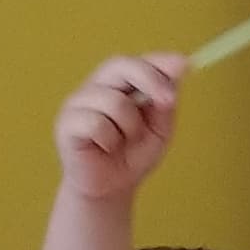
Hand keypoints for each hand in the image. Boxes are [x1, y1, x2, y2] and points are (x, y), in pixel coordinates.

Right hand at [53, 55, 184, 202]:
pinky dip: (111, 140)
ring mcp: (78, 103)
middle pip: (119, 65)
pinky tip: (106, 148)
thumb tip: (178, 68)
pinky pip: (97, 123)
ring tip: (124, 141)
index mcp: (118, 85)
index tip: (183, 65)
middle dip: (150, 80)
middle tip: (168, 102)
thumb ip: (165, 101)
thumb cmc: (133, 154)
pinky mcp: (66, 123)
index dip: (157, 62)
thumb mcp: (159, 128)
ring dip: (131, 128)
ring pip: (115, 102)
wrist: (112, 187)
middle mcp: (96, 87)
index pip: (135, 62)